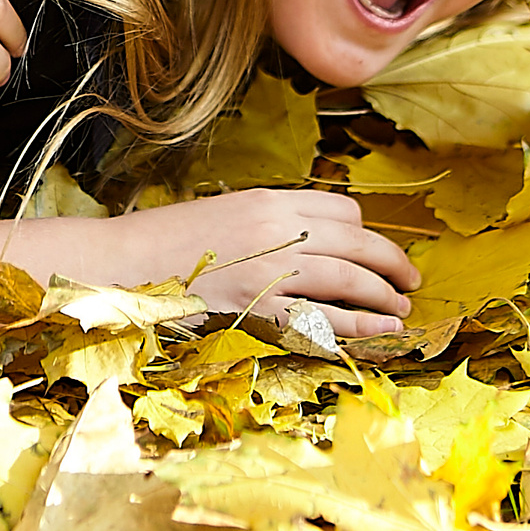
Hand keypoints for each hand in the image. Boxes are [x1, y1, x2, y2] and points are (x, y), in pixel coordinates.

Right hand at [0, 192, 418, 340]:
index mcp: (266, 199)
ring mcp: (270, 267)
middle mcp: (276, 227)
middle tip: (409, 279)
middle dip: (391, 260)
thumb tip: (299, 239)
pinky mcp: (259, 306)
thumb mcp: (219, 217)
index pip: (339, 210)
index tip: (375, 250)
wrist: (120, 263)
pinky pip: (325, 317)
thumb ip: (261, 224)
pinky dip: (359, 324)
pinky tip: (379, 331)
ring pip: (350, 276)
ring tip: (401, 308)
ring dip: (384, 293)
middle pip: (357, 240)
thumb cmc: (162, 243)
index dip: (366, 233)